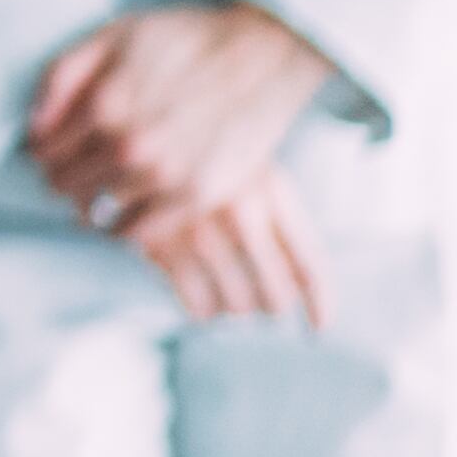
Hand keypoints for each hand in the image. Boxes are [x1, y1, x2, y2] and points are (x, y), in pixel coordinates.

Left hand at [30, 0, 335, 239]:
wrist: (263, 55)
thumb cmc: (184, 39)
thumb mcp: (113, 36)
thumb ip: (62, 76)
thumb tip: (33, 123)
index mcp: (103, 106)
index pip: (43, 151)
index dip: (42, 150)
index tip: (51, 148)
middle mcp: (129, 147)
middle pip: (65, 184)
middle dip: (61, 177)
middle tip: (75, 169)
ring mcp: (165, 176)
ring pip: (98, 212)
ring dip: (89, 204)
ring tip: (99, 189)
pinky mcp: (198, 197)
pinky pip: (140, 233)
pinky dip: (123, 227)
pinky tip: (127, 209)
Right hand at [129, 165, 328, 328]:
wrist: (135, 130)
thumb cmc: (203, 152)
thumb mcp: (249, 168)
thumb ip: (279, 219)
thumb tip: (298, 287)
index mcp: (270, 191)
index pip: (310, 265)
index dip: (320, 303)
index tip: (319, 327)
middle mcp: (239, 213)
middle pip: (276, 294)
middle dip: (272, 305)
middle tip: (265, 305)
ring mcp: (198, 230)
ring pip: (237, 305)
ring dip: (236, 309)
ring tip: (229, 298)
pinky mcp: (159, 243)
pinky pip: (195, 303)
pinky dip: (202, 310)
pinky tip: (199, 300)